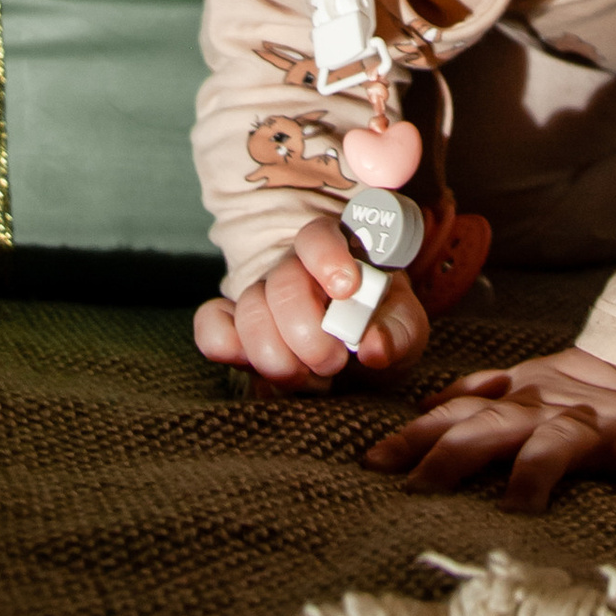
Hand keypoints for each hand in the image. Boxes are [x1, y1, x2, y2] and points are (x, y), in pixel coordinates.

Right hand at [194, 214, 429, 388]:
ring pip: (250, 310)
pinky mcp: (232, 325)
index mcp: (337, 254)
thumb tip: (373, 347)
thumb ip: (398, 334)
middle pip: (284, 284)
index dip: (328, 257)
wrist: (350, 359)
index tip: (347, 288)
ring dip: (278, 355)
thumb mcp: (404, 332)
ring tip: (309, 379)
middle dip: (309, 334)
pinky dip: (225, 344)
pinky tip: (249, 363)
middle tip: (334, 363)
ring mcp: (258, 294)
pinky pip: (211, 326)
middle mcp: (292, 267)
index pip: (318, 236)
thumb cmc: (378, 333)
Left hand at [365, 347, 615, 513]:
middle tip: (419, 489)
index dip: (412, 438)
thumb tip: (419, 410)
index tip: (372, 464)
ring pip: (556, 446)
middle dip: (451, 456)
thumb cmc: (573, 393)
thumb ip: (471, 401)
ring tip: (517, 507)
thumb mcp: (518, 387)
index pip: (451, 417)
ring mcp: (589, 427)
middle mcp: (541, 413)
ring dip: (535, 473)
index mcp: (510, 404)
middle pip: (488, 430)